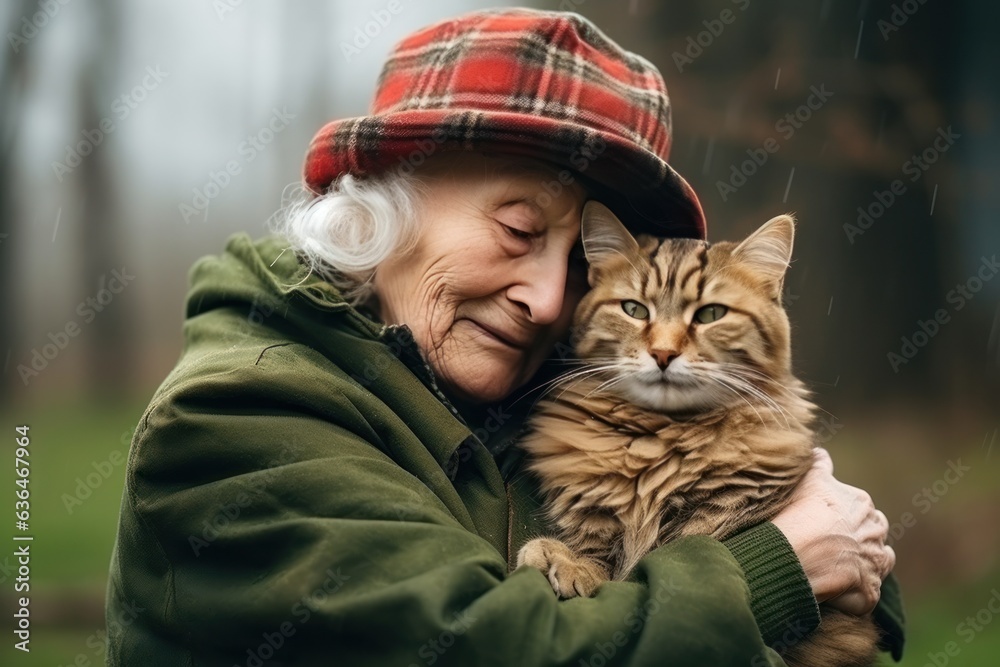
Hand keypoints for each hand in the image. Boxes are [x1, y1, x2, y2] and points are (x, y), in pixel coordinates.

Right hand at [771, 448, 894, 614]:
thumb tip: (820, 452)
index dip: (839, 513)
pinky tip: (836, 593)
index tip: (821, 519)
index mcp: (862, 503)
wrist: (800, 552)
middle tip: (827, 544)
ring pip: (878, 562)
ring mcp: (875, 562)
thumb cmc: (801, 512)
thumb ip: (818, 464)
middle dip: (857, 538)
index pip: (859, 506)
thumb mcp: (808, 478)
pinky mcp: (870, 590)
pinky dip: (854, 595)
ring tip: (838, 569)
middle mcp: (875, 531)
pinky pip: (866, 595)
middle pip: (872, 532)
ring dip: (864, 565)